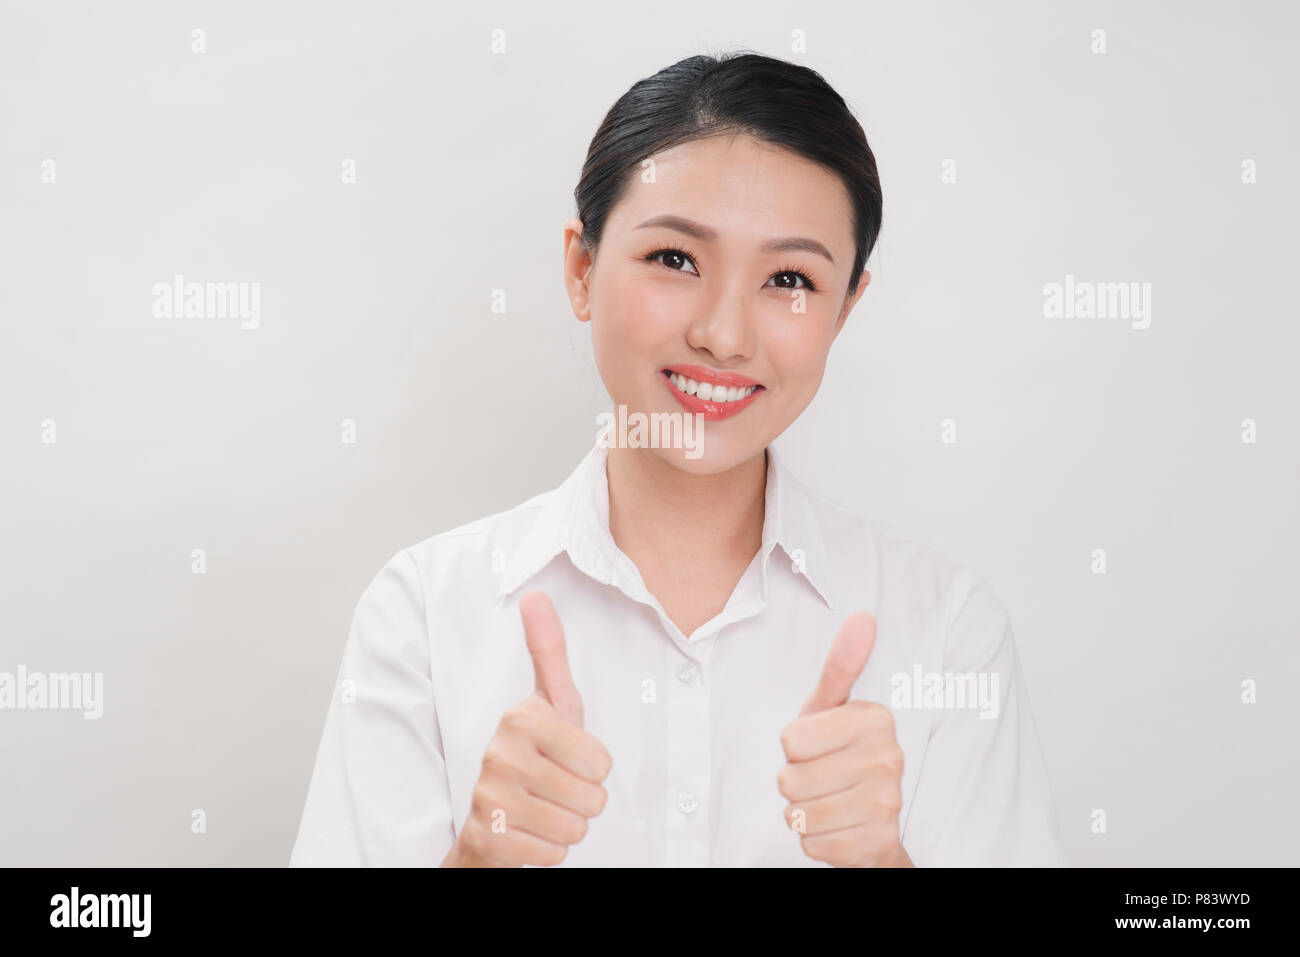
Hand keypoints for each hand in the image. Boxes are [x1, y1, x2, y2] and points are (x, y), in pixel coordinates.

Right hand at [442, 590, 611, 866]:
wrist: (487, 826)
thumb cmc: (532, 759)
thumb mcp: (550, 704)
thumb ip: (548, 651)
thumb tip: (535, 594)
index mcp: (521, 718)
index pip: (601, 761)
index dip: (595, 769)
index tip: (567, 760)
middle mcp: (499, 754)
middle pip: (592, 798)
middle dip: (583, 803)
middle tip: (556, 792)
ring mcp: (489, 799)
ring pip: (575, 828)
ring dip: (566, 828)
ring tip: (543, 812)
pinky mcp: (487, 841)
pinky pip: (553, 854)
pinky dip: (547, 852)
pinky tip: (527, 836)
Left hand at [777, 611, 912, 866]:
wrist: (876, 820)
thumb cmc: (841, 754)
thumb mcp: (832, 707)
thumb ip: (841, 665)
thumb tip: (862, 618)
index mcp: (876, 720)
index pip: (790, 740)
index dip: (793, 747)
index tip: (818, 746)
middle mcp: (890, 760)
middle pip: (790, 780)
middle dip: (795, 782)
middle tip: (820, 777)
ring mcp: (887, 805)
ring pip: (799, 814)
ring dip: (803, 812)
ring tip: (826, 800)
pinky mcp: (878, 844)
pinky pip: (812, 844)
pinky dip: (815, 839)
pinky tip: (836, 826)